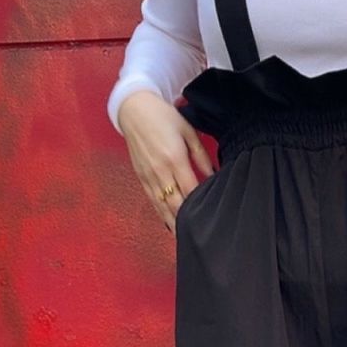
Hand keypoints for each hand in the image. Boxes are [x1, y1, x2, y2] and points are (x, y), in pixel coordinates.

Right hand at [116, 90, 214, 231]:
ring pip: (163, 206)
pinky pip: (152, 201)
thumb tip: (212, 175)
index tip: (210, 216)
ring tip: (185, 237)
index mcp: (174, 159)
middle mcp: (160, 171)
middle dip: (186, 220)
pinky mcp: (141, 177)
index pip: (190, 189)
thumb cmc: (164, 117)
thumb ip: (201, 155)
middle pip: (176, 203)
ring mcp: (149, 176)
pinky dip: (161, 214)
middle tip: (199, 235)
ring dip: (174, 222)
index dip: (199, 205)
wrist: (134, 109)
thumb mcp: (188, 131)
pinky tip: (170, 224)